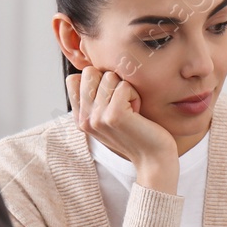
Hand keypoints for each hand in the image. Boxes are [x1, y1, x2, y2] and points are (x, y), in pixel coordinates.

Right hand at [66, 68, 178, 192]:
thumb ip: (95, 97)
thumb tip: (90, 68)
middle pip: (89, 72)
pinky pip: (124, 85)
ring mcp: (97, 117)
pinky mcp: (114, 115)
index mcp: (80, 118)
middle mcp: (84, 118)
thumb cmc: (136, 132)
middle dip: (111, 82)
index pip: (73, 79)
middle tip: (122, 103)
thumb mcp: (108, 115)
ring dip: (125, 89)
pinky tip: (138, 113)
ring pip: (109, 76)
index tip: (110, 99)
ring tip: (131, 110)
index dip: (96, 80)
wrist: (153, 158)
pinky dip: (135, 95)